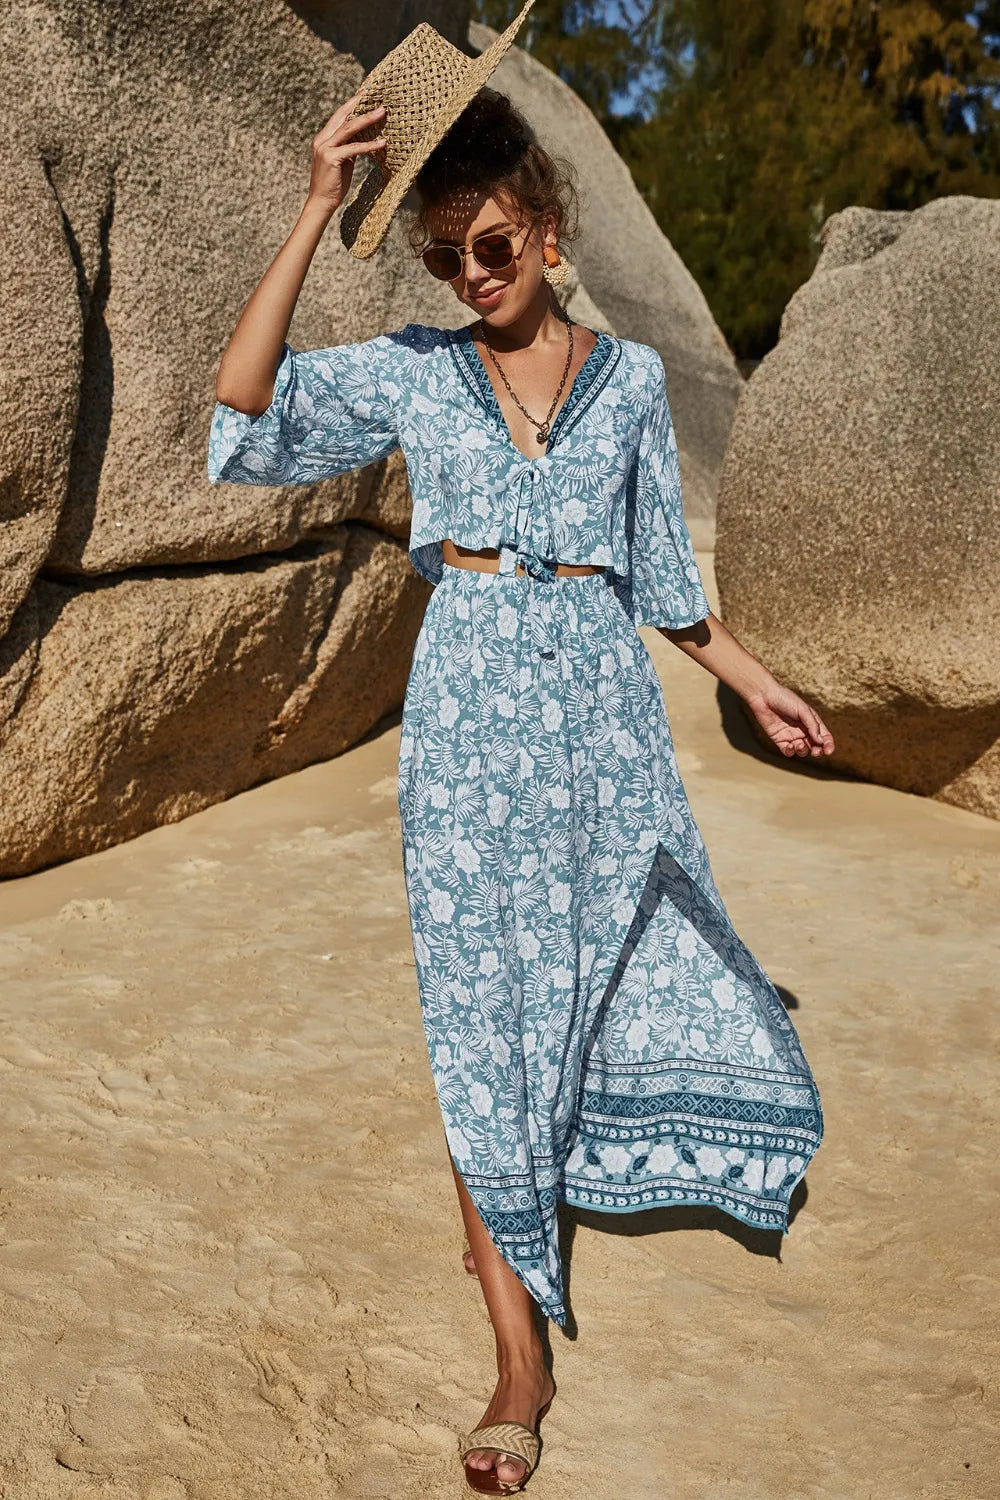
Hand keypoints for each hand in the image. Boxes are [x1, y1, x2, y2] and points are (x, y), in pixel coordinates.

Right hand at [306, 91, 387, 216]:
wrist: (321, 202)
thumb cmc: (333, 184)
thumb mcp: (342, 162)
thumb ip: (348, 148)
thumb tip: (362, 139)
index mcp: (323, 138)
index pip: (339, 116)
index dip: (352, 104)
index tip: (365, 94)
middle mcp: (322, 139)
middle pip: (343, 116)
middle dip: (360, 105)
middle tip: (377, 98)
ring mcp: (325, 148)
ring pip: (349, 128)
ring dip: (367, 119)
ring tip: (382, 113)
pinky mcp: (331, 158)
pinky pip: (354, 148)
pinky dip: (369, 145)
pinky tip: (382, 143)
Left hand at [744, 680, 834, 758]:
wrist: (764, 696)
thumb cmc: (785, 699)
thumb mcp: (803, 710)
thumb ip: (812, 725)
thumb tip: (821, 741)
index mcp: (811, 721)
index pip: (824, 736)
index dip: (828, 744)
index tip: (828, 751)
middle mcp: (802, 730)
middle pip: (814, 745)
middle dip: (817, 751)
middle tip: (816, 752)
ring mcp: (791, 735)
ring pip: (802, 750)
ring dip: (803, 751)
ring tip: (799, 744)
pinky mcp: (779, 739)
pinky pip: (787, 751)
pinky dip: (790, 752)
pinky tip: (790, 746)